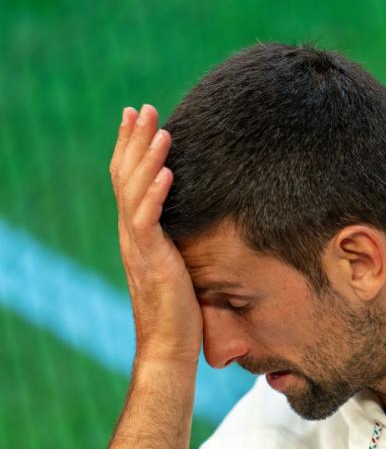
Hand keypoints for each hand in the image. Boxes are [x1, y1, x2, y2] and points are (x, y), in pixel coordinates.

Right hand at [109, 104, 201, 364]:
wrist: (169, 345)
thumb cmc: (178, 307)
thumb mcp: (176, 261)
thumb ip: (175, 236)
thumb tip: (192, 219)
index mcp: (136, 231)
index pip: (127, 180)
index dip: (130, 148)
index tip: (138, 118)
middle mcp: (131, 234)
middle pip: (125, 176)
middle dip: (133, 140)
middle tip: (142, 108)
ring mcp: (138, 246)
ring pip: (134, 192)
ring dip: (147, 158)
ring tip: (159, 129)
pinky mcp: (152, 261)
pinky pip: (149, 221)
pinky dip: (156, 195)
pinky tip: (168, 171)